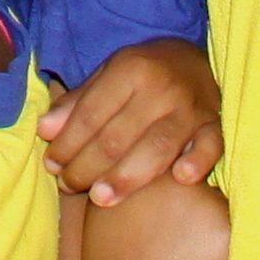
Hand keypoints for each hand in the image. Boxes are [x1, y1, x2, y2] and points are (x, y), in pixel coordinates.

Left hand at [39, 39, 223, 202]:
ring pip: (156, 149)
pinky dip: (198, 161)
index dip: (67, 143)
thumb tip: (45, 130)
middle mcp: (161, 88)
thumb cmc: (144, 74)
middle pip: (117, 138)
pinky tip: (181, 178)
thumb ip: (77, 103)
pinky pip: (211, 146)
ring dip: (126, 177)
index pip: (91, 114)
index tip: (51, 165)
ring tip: (100, 199)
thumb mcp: (108, 76)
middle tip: (68, 186)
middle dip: (86, 167)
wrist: (197, 60)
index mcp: (131, 69)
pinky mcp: (215, 125)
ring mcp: (191, 108)